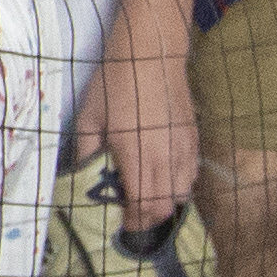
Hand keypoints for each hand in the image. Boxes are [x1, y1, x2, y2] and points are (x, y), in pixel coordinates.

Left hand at [68, 17, 201, 238]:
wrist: (152, 51)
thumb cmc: (115, 81)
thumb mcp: (90, 116)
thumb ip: (88, 152)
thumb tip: (83, 179)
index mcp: (135, 153)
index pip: (141, 205)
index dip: (132, 222)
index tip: (120, 225)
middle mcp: (164, 156)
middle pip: (164, 207)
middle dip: (147, 219)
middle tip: (130, 217)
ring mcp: (182, 148)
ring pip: (182, 194)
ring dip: (165, 204)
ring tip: (146, 201)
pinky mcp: (193, 138)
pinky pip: (191, 175)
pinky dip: (179, 186)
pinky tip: (164, 180)